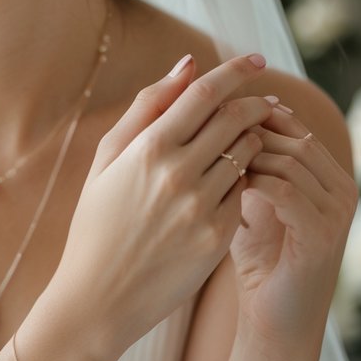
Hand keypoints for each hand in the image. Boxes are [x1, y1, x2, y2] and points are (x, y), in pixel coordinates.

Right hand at [50, 53, 274, 355]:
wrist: (96, 300)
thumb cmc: (95, 226)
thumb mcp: (106, 162)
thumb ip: (146, 109)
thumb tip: (189, 64)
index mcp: (147, 150)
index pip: (206, 93)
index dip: (237, 70)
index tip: (257, 60)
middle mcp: (178, 175)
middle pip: (236, 118)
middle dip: (255, 103)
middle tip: (264, 102)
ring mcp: (201, 208)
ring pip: (248, 154)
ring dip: (255, 140)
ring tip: (251, 141)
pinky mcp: (217, 237)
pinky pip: (245, 193)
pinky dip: (246, 180)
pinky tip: (236, 183)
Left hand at [228, 106, 357, 353]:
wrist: (275, 323)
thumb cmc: (260, 266)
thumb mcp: (254, 208)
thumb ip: (250, 170)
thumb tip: (224, 124)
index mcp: (331, 179)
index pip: (296, 130)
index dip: (254, 118)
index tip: (211, 119)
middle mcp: (343, 190)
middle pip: (295, 139)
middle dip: (249, 132)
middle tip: (205, 136)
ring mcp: (338, 211)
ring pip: (290, 160)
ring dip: (246, 156)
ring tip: (208, 161)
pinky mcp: (323, 234)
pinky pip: (284, 191)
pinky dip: (251, 183)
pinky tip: (221, 188)